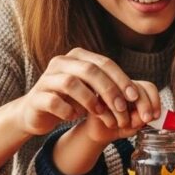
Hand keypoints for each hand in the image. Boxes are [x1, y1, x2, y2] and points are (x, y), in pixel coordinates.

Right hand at [16, 48, 157, 136]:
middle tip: (121, 109)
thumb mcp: (92, 92)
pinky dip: (68, 111)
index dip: (121, 79)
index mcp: (78, 57)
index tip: (134, 97)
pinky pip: (54, 102)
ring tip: (98, 113)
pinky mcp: (37, 97)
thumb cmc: (70, 101)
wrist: (37, 112)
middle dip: (109, 90)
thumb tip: (138, 99)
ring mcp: (47, 78)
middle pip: (90, 70)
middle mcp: (61, 62)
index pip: (104, 63)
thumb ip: (109, 91)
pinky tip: (74, 117)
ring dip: (90, 100)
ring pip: (71, 83)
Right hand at [80, 81, 160, 144]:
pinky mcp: (94, 99)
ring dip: (125, 117)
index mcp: (135, 89)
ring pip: (121, 98)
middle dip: (144, 106)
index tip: (156, 115)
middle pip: (137, 89)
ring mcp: (106, 90)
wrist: (100, 132)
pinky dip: (111, 121)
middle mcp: (121, 85)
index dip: (155, 101)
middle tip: (145, 120)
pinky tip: (111, 125)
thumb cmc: (120, 125)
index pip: (148, 87)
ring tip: (122, 125)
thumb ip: (143, 120)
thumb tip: (147, 118)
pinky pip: (106, 108)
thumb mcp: (136, 125)